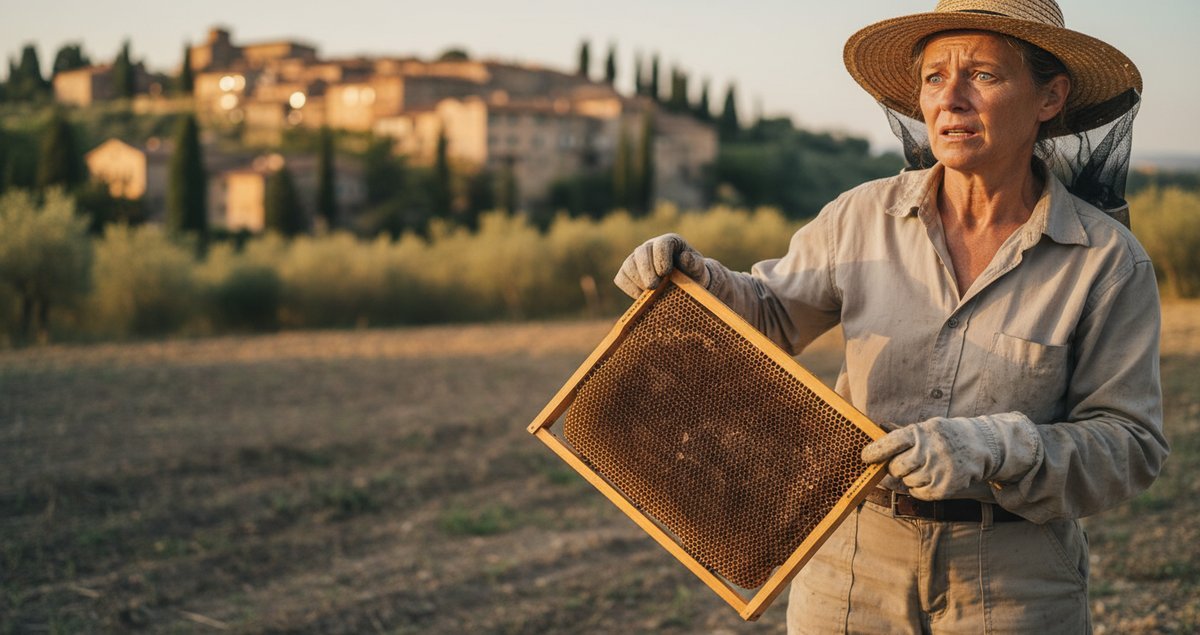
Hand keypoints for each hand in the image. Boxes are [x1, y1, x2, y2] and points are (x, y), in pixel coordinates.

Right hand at [613, 233, 709, 298]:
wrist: (685, 286)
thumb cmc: (693, 276)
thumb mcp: (699, 270)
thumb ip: (695, 264)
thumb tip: (685, 257)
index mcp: (669, 242)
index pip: (661, 244)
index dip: (661, 257)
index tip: (666, 273)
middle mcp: (650, 247)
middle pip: (641, 253)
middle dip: (646, 271)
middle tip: (654, 286)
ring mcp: (637, 259)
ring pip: (629, 265)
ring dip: (637, 280)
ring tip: (650, 292)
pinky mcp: (628, 273)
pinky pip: (621, 278)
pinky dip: (629, 288)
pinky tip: (642, 296)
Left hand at [861, 412, 1041, 500]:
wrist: (981, 447)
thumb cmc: (946, 436)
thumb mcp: (926, 428)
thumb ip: (902, 435)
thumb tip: (875, 435)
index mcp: (920, 433)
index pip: (889, 443)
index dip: (874, 451)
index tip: (864, 457)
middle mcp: (928, 451)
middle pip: (895, 467)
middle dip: (895, 467)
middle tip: (904, 463)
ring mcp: (937, 471)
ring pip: (906, 481)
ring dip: (909, 477)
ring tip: (924, 467)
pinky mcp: (944, 488)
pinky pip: (917, 493)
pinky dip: (919, 488)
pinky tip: (930, 477)